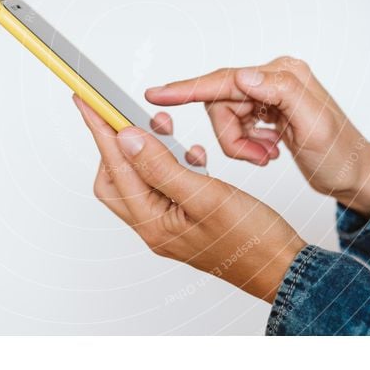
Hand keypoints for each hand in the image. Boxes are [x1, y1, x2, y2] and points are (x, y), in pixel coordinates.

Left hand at [73, 95, 305, 302]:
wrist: (283, 267)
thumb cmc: (251, 240)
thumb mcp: (205, 196)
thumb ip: (162, 166)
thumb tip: (126, 138)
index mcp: (153, 223)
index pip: (115, 168)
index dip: (100, 130)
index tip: (87, 101)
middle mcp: (155, 226)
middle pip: (118, 178)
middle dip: (118, 143)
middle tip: (126, 113)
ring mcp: (170, 223)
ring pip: (143, 179)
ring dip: (149, 149)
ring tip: (164, 126)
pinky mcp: (186, 218)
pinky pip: (167, 185)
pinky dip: (172, 162)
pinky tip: (190, 153)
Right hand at [145, 57, 369, 216]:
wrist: (355, 175)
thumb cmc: (340, 155)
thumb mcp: (314, 127)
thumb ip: (281, 93)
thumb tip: (243, 75)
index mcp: (283, 75)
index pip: (225, 81)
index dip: (188, 89)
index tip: (157, 94)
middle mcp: (273, 78)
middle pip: (221, 103)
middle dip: (231, 136)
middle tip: (257, 156)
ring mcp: (268, 93)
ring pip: (225, 117)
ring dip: (240, 143)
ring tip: (266, 155)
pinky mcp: (265, 109)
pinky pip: (235, 125)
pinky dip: (245, 144)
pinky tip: (269, 150)